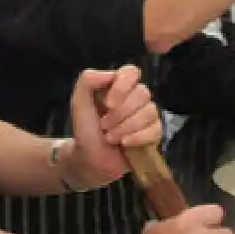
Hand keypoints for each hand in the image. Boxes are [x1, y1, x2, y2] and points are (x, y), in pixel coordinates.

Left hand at [67, 65, 161, 188]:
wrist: (90, 160)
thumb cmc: (86, 130)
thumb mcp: (79, 103)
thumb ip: (87, 81)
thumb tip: (110, 74)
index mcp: (119, 86)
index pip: (131, 72)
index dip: (122, 86)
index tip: (108, 104)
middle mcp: (136, 97)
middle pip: (142, 93)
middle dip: (119, 114)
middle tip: (104, 126)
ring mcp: (147, 115)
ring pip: (149, 112)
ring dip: (125, 127)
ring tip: (110, 138)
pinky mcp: (154, 133)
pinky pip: (155, 130)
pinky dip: (138, 137)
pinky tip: (125, 144)